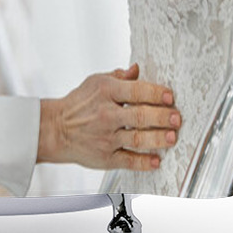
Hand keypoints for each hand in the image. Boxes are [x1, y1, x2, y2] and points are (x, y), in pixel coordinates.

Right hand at [36, 63, 179, 171]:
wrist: (56, 129)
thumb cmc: (78, 104)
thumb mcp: (95, 82)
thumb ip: (119, 77)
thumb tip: (137, 70)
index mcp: (105, 92)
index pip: (136, 91)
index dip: (156, 93)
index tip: (169, 96)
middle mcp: (106, 114)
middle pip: (140, 116)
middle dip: (162, 117)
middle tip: (176, 117)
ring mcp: (106, 138)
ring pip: (137, 139)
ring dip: (158, 139)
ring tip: (171, 137)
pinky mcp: (105, 157)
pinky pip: (128, 161)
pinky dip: (143, 162)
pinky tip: (156, 160)